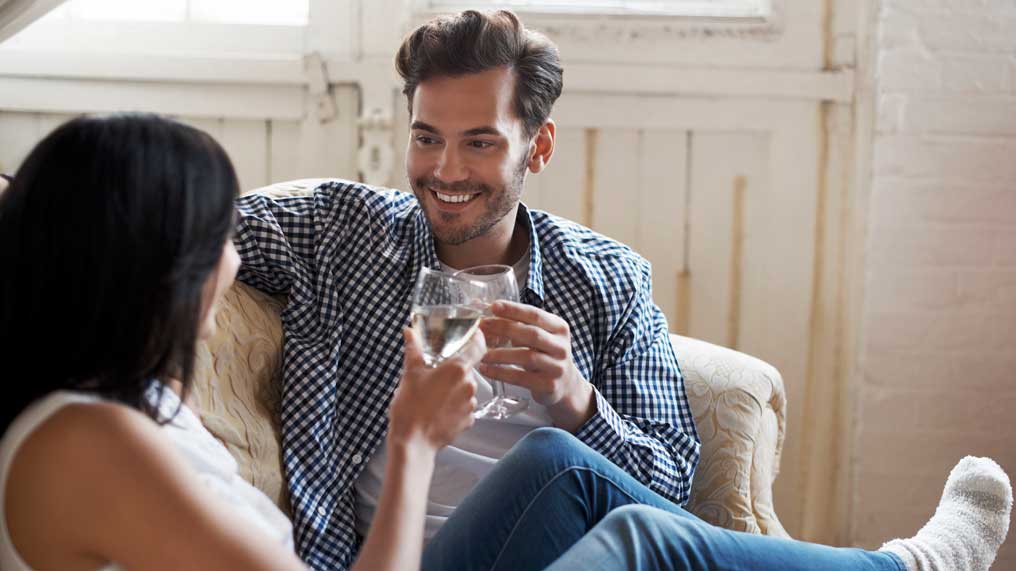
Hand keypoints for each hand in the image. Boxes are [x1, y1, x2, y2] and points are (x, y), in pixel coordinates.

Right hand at [387, 327, 485, 452]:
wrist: (413, 442)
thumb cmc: (410, 407)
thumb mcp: (410, 374)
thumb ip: (413, 350)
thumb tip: (410, 331)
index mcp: (457, 369)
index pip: (478, 346)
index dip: (477, 338)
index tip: (473, 334)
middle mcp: (469, 385)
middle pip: (468, 369)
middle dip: (454, 369)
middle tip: (436, 372)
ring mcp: (470, 405)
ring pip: (465, 388)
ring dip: (453, 388)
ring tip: (433, 394)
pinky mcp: (468, 421)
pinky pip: (464, 407)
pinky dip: (454, 405)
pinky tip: (438, 409)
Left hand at [477, 302, 594, 431]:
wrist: (565, 384)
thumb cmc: (545, 354)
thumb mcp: (539, 335)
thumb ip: (519, 323)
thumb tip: (488, 308)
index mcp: (559, 328)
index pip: (535, 315)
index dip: (514, 310)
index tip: (494, 306)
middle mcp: (561, 347)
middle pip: (531, 334)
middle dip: (504, 328)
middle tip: (483, 326)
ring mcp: (556, 367)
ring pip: (526, 356)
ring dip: (500, 354)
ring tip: (481, 352)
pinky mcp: (549, 386)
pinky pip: (521, 378)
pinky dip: (500, 373)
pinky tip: (486, 369)